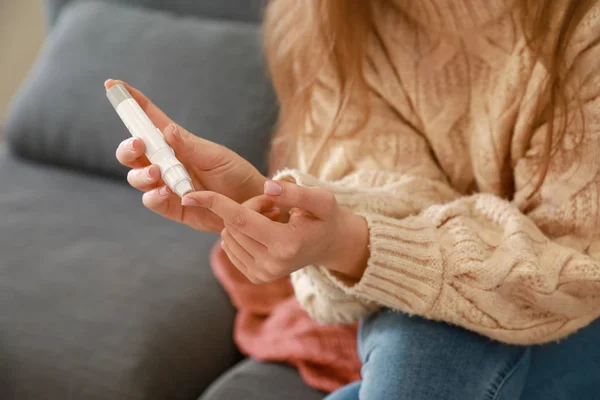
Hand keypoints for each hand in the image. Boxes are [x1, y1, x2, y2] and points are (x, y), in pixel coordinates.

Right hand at [108, 79, 265, 231]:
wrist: (252, 204)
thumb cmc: (236, 174)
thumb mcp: (216, 157)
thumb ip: (190, 147)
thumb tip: (168, 130)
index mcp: (177, 143)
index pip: (150, 120)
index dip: (131, 103)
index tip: (114, 85)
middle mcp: (166, 163)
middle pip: (133, 152)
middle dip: (129, 147)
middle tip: (139, 145)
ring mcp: (166, 185)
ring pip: (137, 177)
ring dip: (141, 174)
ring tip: (157, 173)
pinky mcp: (171, 206)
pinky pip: (152, 201)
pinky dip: (153, 196)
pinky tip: (165, 192)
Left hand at [181, 180, 369, 283]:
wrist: (329, 244)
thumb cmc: (325, 217)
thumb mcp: (320, 199)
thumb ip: (295, 192)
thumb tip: (267, 186)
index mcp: (285, 245)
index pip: (240, 220)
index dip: (214, 203)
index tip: (188, 194)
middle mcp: (271, 265)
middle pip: (233, 225)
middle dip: (243, 205)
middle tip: (271, 202)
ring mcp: (262, 274)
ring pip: (227, 236)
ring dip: (241, 219)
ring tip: (270, 216)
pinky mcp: (256, 277)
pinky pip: (230, 247)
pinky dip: (239, 233)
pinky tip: (263, 229)